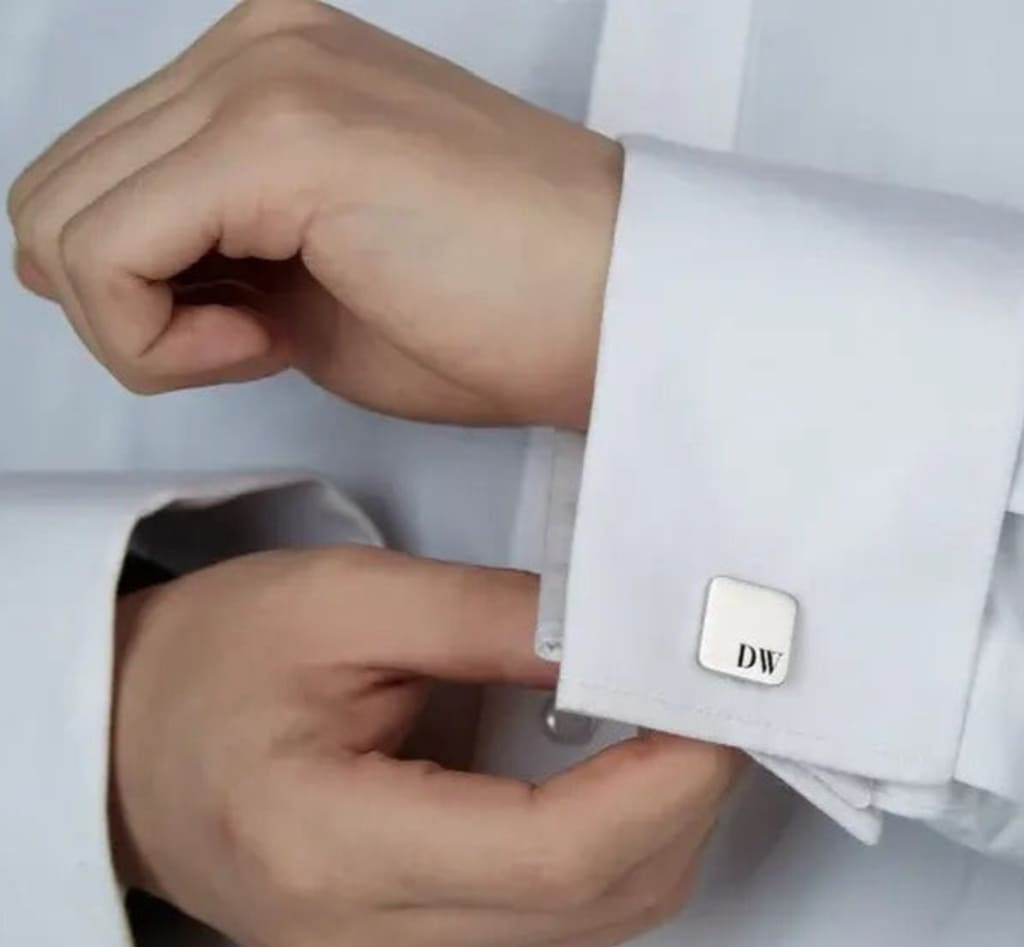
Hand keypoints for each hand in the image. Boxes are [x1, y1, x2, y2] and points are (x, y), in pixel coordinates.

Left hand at [8, 0, 621, 429]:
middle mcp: (253, 44)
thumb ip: (202, 261)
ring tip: (262, 342)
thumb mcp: (308, 289)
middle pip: (54, 191)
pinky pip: (102, 253)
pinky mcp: (277, 134)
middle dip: (124, 307)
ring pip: (57, 220)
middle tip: (246, 342)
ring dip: (138, 322)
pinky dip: (155, 337)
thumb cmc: (496, 316)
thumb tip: (89, 273)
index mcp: (268, 68)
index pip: (96, 175)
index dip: (135, 290)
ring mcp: (263, 74)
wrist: (618, 313)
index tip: (240, 331)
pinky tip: (265, 347)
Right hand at [112, 545, 739, 946]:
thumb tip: (620, 638)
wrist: (136, 752)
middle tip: (717, 687)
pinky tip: (620, 772)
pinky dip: (620, 846)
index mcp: (334, 852)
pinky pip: (567, 920)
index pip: (559, 852)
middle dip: (689, 788)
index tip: (725, 693)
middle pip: (604, 894)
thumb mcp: (344, 602)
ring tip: (673, 716)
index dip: (670, 775)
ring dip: (664, 816)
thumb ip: (493, 619)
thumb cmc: (214, 665)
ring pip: (604, 916)